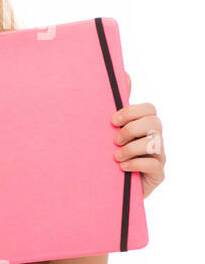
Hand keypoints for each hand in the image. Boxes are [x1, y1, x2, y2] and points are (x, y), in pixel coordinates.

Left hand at [110, 72, 164, 198]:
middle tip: (115, 139)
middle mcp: (154, 139)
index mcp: (143, 127)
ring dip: (131, 148)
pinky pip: (154, 165)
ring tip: (116, 156)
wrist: (105, 189)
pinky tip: (121, 167)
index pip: (149, 109)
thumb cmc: (107, 156)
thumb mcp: (106, 132)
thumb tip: (123, 73)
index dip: (132, 111)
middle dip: (132, 129)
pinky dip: (135, 164)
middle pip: (154, 123)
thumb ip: (115, 108)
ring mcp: (158, 157)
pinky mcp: (157, 175)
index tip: (113, 120)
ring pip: (155, 143)